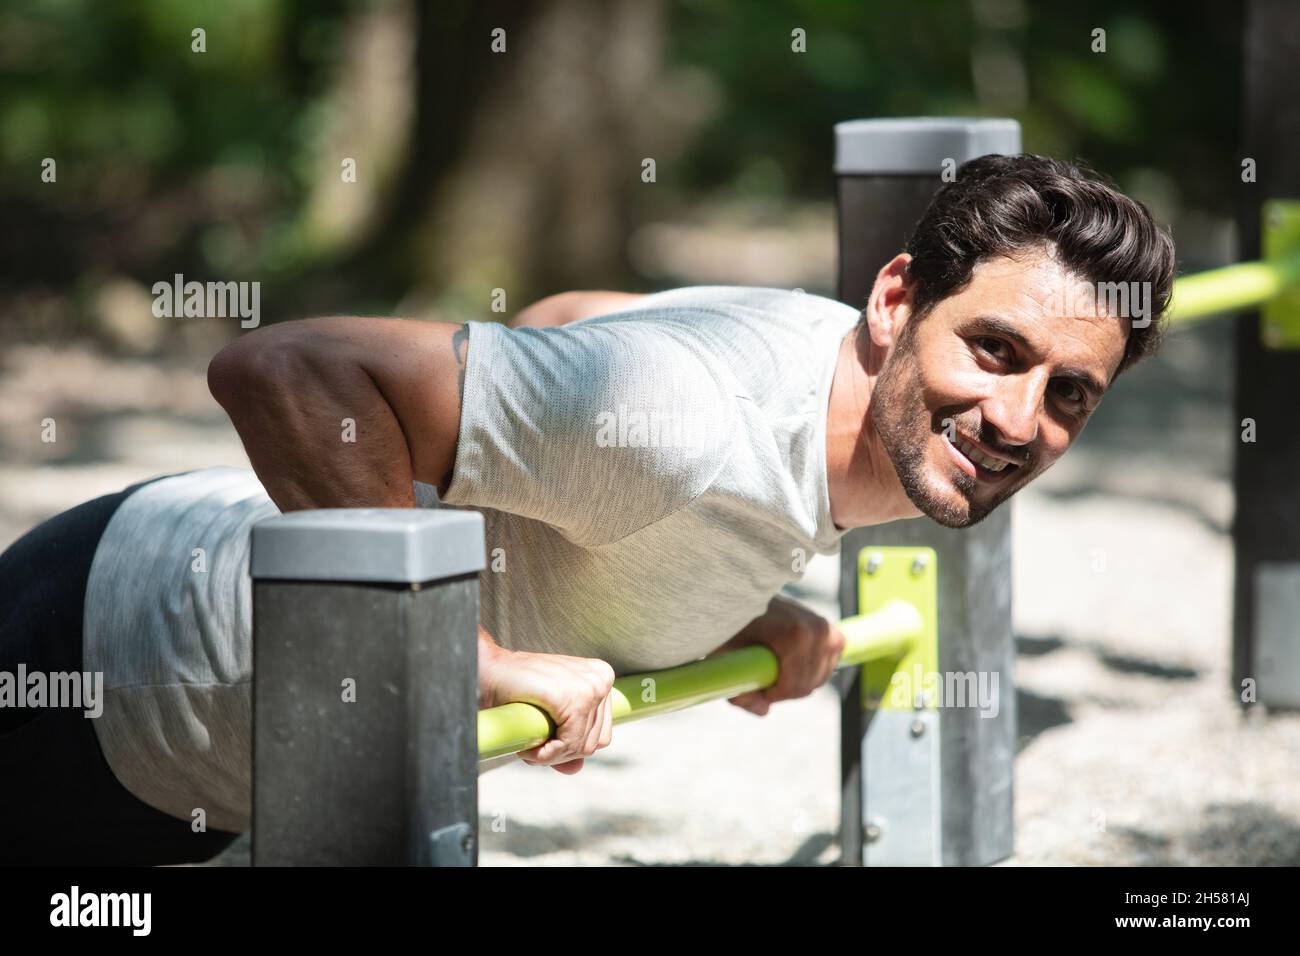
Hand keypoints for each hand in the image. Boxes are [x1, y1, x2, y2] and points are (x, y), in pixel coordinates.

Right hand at [479, 639, 615, 773]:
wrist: (488, 672)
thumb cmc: (515, 691)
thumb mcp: (549, 717)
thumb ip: (567, 741)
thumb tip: (576, 768)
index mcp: (601, 678)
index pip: (600, 733)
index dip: (570, 746)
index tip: (544, 744)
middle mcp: (602, 679)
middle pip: (595, 741)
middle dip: (562, 752)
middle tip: (533, 746)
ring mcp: (591, 687)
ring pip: (582, 746)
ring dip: (552, 754)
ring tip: (529, 743)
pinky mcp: (574, 697)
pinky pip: (568, 744)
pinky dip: (546, 754)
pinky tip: (527, 745)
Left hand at [707, 597, 845, 715]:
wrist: (746, 594)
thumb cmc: (732, 622)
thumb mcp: (726, 653)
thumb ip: (740, 687)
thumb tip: (763, 711)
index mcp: (795, 633)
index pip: (795, 684)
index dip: (776, 693)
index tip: (760, 689)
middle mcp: (817, 629)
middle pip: (808, 684)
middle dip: (785, 690)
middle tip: (763, 682)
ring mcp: (826, 629)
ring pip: (819, 678)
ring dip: (798, 682)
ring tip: (775, 671)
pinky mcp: (832, 632)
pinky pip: (828, 666)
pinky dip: (812, 672)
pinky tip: (792, 666)